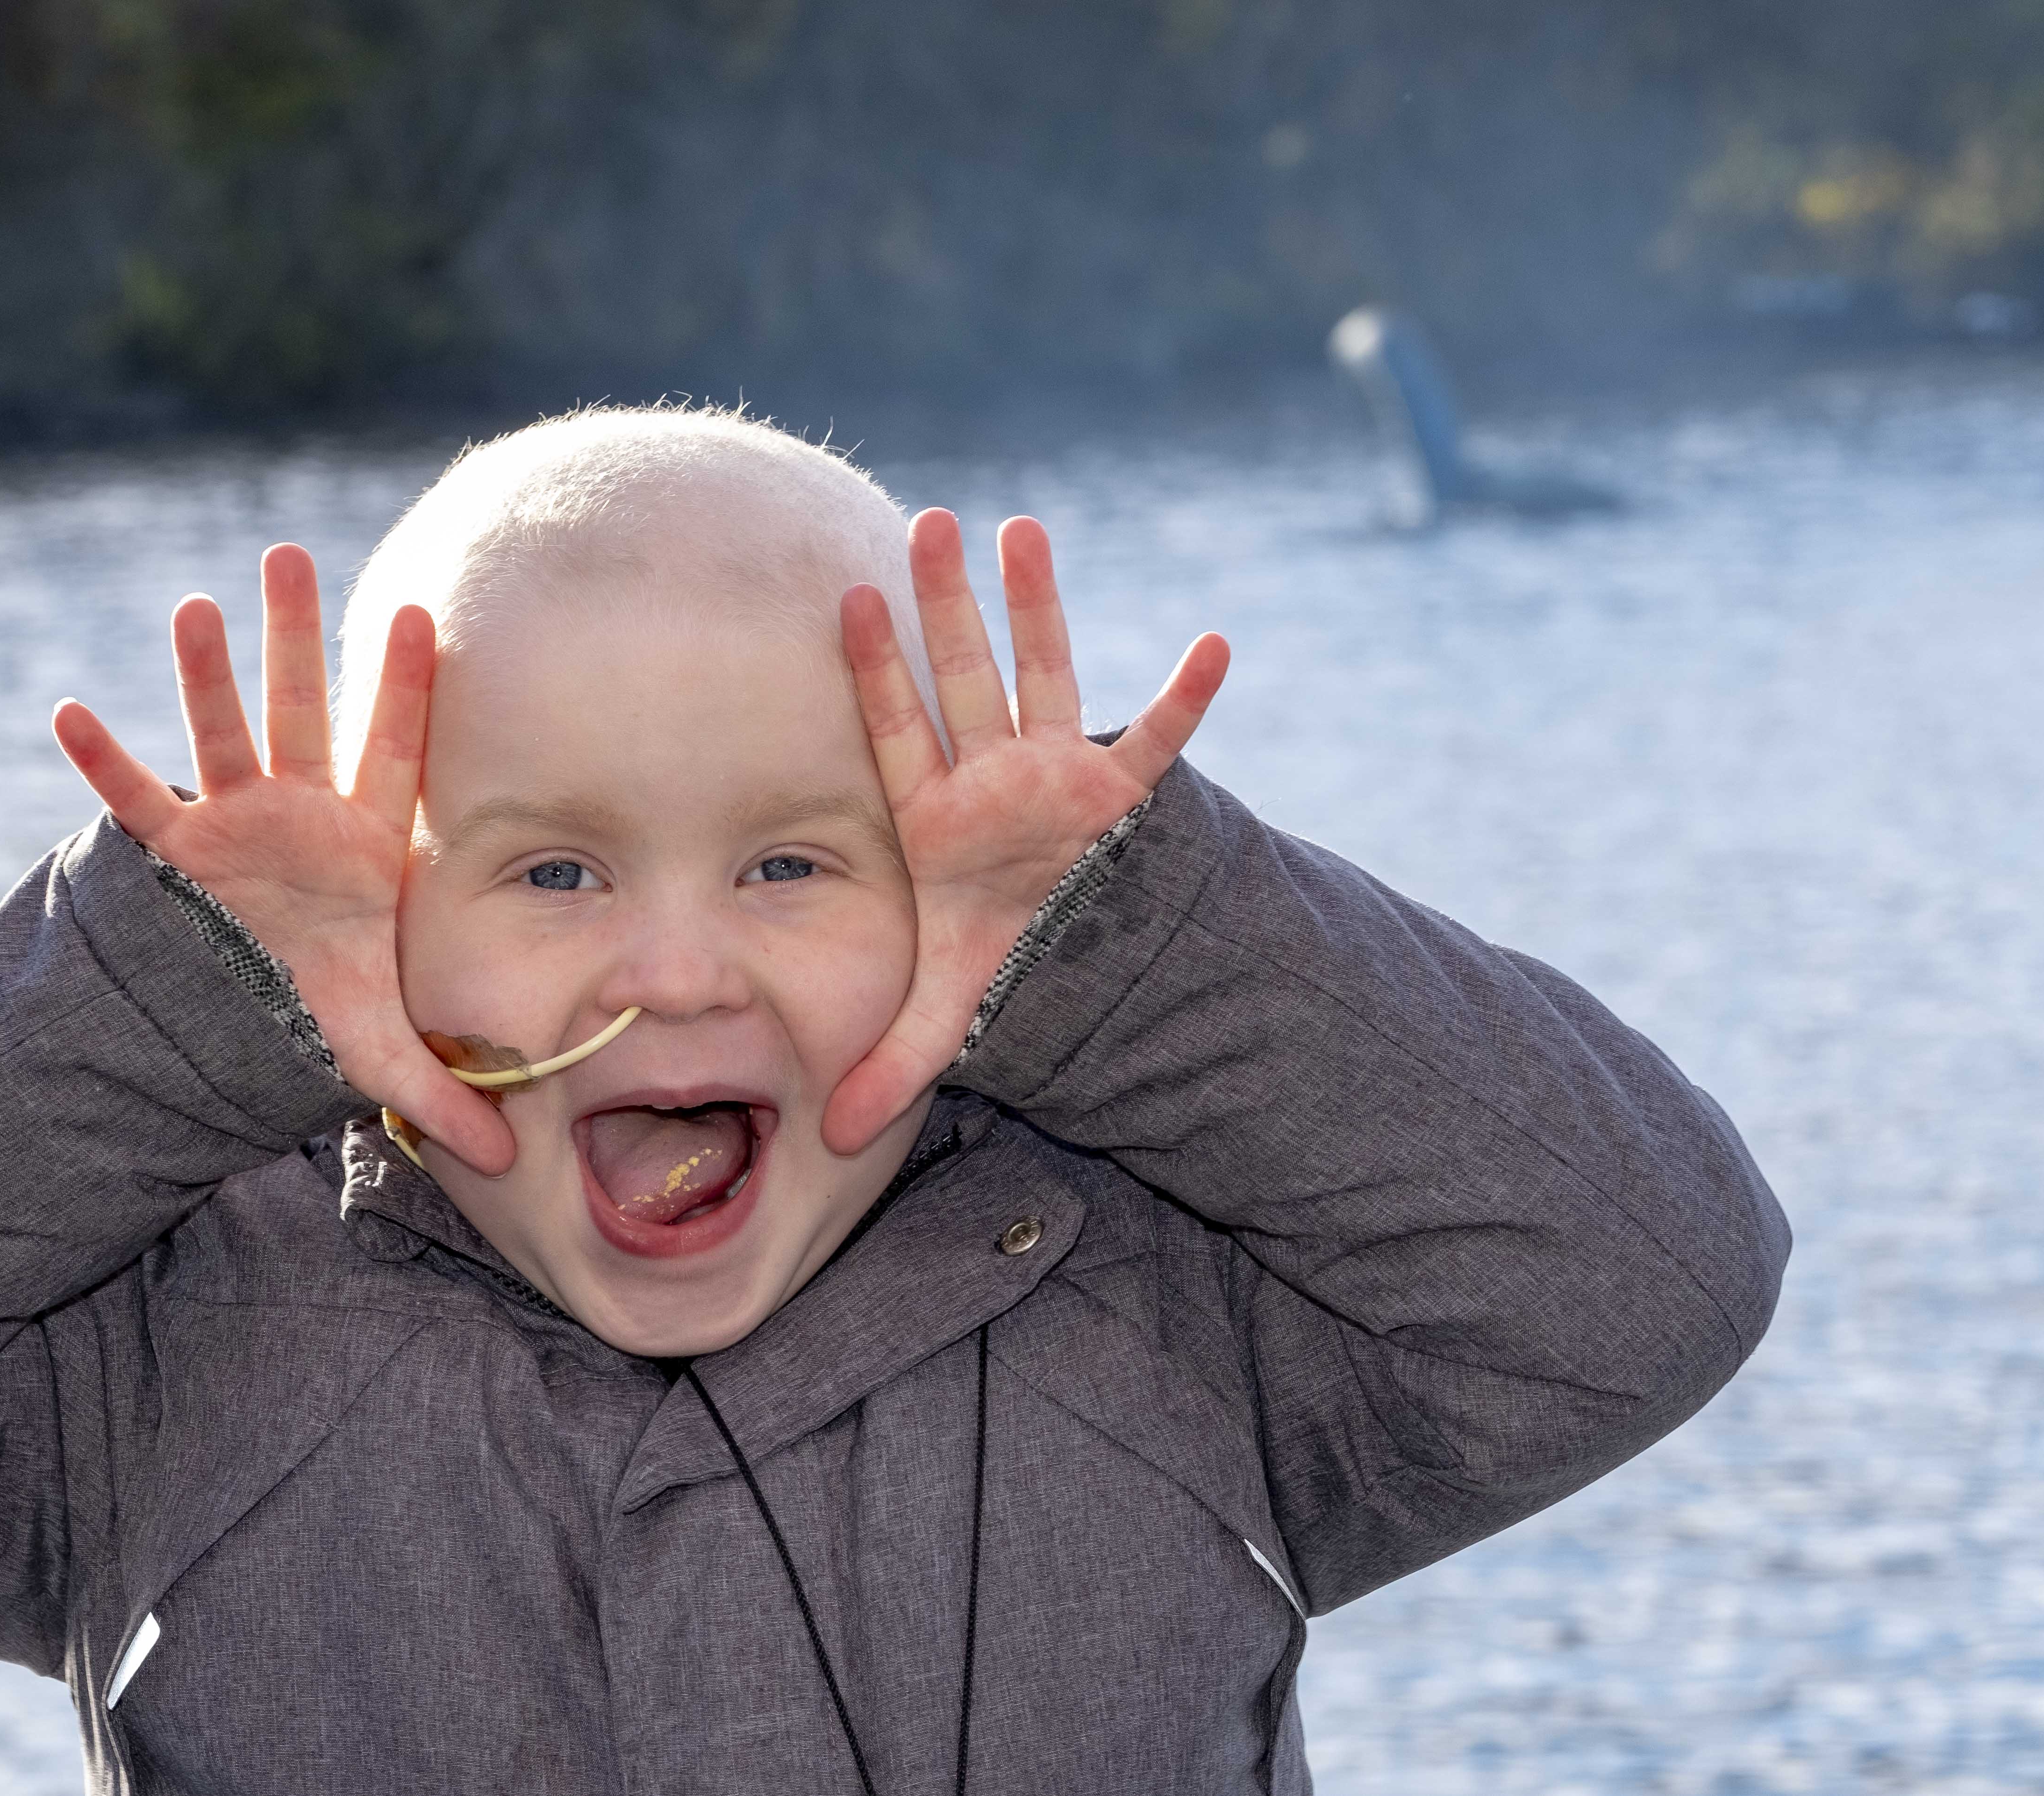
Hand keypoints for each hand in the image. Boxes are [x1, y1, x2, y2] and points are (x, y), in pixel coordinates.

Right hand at [50, 545, 514, 1172]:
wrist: (260, 1015)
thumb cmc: (328, 1007)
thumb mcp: (385, 1054)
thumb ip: (445, 1100)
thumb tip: (506, 1165)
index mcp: (364, 842)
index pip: (394, 751)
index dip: (407, 689)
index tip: (427, 616)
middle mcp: (300, 814)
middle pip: (302, 711)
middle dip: (298, 638)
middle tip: (293, 552)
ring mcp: (235, 825)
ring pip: (221, 734)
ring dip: (206, 673)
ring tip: (198, 602)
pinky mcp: (178, 855)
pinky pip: (135, 801)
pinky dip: (103, 762)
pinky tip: (68, 711)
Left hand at [821, 510, 1228, 1153]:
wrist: (1071, 958)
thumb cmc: (1000, 959)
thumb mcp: (946, 1013)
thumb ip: (893, 1063)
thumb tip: (830, 1139)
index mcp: (939, 816)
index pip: (898, 729)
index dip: (875, 671)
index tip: (850, 600)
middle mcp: (995, 779)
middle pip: (967, 678)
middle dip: (951, 605)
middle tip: (930, 522)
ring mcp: (1059, 776)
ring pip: (1048, 676)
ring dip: (1040, 608)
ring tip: (1023, 530)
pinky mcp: (1122, 797)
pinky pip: (1161, 741)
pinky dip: (1187, 697)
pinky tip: (1213, 644)